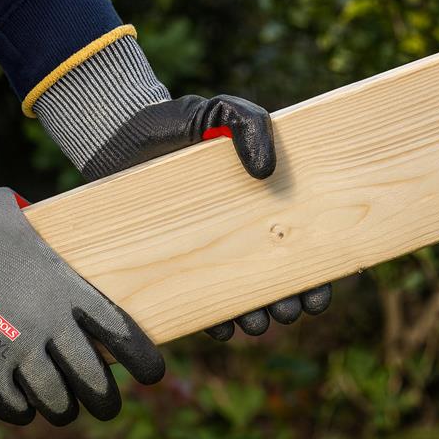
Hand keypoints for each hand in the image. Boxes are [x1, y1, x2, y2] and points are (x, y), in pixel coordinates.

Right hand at [0, 156, 163, 424]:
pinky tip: (24, 408)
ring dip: (62, 407)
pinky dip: (18, 409)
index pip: (120, 329)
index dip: (142, 356)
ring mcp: (16, 346)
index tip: (154, 374)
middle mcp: (50, 322)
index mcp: (68, 287)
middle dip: (104, 399)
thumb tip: (38, 221)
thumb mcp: (22, 219)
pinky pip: (9, 402)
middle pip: (93, 377)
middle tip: (108, 407)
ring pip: (55, 398)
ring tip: (66, 409)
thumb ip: (40, 235)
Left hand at [32, 34, 331, 339]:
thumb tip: (266, 172)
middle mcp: (242, 234)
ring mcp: (208, 252)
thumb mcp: (223, 112)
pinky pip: (196, 304)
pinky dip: (211, 320)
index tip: (319, 294)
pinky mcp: (172, 265)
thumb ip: (251, 126)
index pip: (303, 245)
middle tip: (289, 311)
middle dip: (289, 304)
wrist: (119, 135)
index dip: (317, 274)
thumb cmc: (180, 123)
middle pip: (278, 280)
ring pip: (242, 298)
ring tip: (256, 323)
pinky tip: (220, 326)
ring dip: (255, 317)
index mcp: (267, 204)